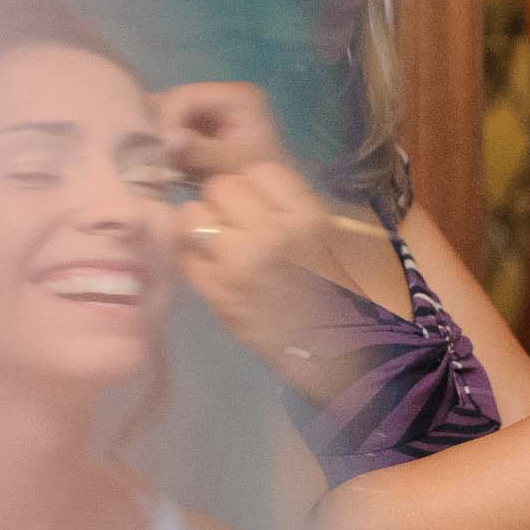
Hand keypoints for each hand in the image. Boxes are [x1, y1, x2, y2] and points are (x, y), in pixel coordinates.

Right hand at [155, 81, 291, 179]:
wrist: (275, 202)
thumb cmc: (260, 183)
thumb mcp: (230, 167)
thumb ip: (199, 151)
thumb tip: (167, 140)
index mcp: (238, 97)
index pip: (187, 96)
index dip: (167, 120)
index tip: (157, 151)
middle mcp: (225, 95)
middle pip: (176, 103)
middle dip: (162, 130)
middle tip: (152, 159)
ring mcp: (214, 110)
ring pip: (172, 117)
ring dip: (163, 140)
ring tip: (157, 163)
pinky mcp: (206, 126)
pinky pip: (176, 130)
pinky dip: (169, 148)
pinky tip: (165, 165)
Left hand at [175, 161, 335, 355]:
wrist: (336, 358)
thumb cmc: (343, 296)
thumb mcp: (338, 240)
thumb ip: (299, 207)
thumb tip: (256, 185)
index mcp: (309, 219)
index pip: (261, 171)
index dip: (255, 185)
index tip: (259, 203)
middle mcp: (273, 235)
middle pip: (223, 187)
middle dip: (226, 203)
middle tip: (235, 225)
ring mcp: (240, 264)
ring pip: (195, 215)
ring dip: (203, 226)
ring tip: (219, 245)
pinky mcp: (216, 293)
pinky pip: (185, 254)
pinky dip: (193, 258)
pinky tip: (211, 268)